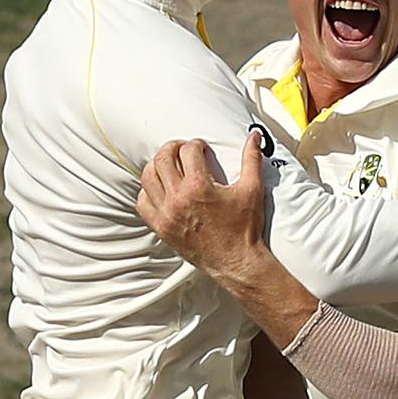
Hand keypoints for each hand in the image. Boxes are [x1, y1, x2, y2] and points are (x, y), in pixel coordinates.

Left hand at [137, 133, 269, 277]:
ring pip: (147, 178)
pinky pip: (142, 203)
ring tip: (169, 165)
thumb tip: (255, 137)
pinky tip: (160, 189)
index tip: (202, 148)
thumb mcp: (252, 189)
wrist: (237, 261)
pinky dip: (147, 192)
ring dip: (157, 166)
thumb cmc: (244, 228)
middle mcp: (178, 199)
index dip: (196, 144)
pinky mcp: (161, 228)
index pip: (188, 150)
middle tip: (182, 149)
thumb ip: (252, 159)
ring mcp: (166, 214)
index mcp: (199, 186)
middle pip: (162, 159)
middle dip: (173, 148)